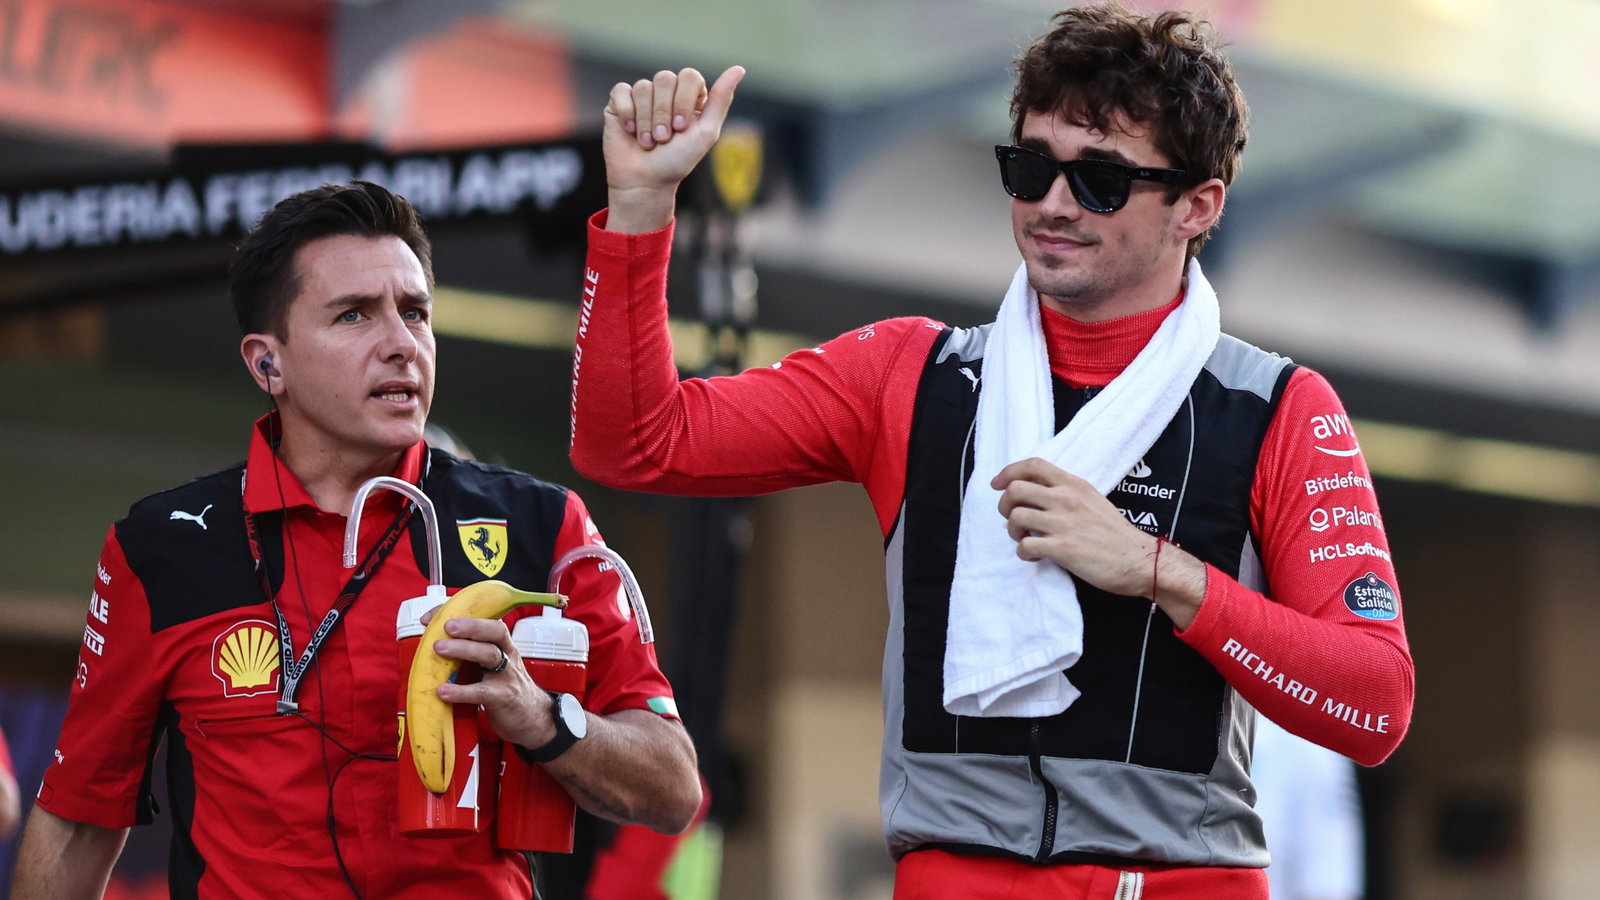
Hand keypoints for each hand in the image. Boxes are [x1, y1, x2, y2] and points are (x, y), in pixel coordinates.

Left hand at [427, 614, 556, 749]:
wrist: (531, 718)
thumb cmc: (505, 688)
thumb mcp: (492, 666)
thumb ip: (470, 654)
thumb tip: (433, 644)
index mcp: (502, 644)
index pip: (485, 619)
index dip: (460, 614)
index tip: (432, 618)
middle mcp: (507, 655)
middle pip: (494, 631)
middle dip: (469, 626)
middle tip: (446, 626)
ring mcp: (507, 675)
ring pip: (490, 655)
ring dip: (463, 649)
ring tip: (439, 649)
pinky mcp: (503, 697)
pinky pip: (482, 691)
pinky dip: (461, 691)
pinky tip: (444, 691)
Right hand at [602, 65, 744, 232]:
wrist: (645, 182)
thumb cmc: (677, 161)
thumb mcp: (706, 133)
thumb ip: (721, 100)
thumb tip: (739, 69)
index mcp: (690, 96)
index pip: (689, 76)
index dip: (684, 100)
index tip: (682, 127)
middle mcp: (667, 92)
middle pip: (664, 78)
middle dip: (664, 113)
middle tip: (664, 138)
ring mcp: (642, 96)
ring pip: (643, 87)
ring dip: (646, 121)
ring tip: (648, 141)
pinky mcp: (619, 102)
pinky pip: (622, 92)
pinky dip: (627, 114)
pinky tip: (630, 131)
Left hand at [992, 458, 1153, 591]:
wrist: (1140, 561)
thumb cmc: (1116, 534)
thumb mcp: (1093, 500)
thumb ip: (1067, 492)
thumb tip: (1037, 493)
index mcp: (1074, 485)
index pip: (1033, 465)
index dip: (1008, 472)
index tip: (998, 484)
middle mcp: (1067, 499)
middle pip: (1015, 489)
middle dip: (1004, 505)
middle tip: (1013, 519)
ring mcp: (1064, 523)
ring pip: (1015, 517)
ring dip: (1012, 531)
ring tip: (1024, 539)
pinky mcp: (1063, 549)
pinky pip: (1025, 546)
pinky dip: (1023, 553)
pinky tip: (1034, 557)